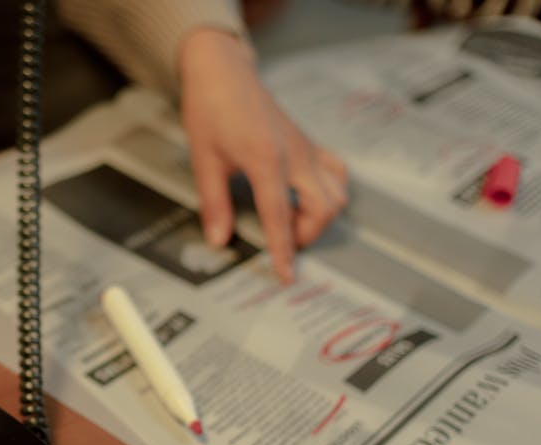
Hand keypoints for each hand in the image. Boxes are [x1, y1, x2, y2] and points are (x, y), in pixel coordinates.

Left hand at [178, 28, 347, 282]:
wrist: (223, 73)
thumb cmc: (211, 111)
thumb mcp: (203, 161)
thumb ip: (213, 203)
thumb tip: (219, 239)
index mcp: (266, 160)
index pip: (279, 216)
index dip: (283, 250)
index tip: (286, 276)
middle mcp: (294, 154)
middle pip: (322, 207)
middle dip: (306, 235)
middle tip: (281, 243)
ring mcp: (305, 148)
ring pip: (337, 192)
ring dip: (320, 216)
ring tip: (292, 223)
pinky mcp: (308, 143)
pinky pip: (335, 172)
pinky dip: (329, 192)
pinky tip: (305, 198)